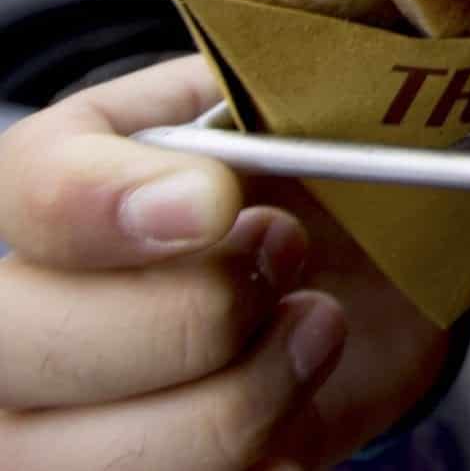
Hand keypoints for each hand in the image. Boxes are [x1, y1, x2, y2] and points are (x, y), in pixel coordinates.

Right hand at [0, 56, 450, 468]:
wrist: (375, 286)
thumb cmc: (321, 189)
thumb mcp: (306, 113)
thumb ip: (268, 93)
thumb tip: (256, 104)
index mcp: (58, 186)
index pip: (31, 191)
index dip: (107, 203)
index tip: (214, 202)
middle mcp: (23, 309)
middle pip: (27, 339)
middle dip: (188, 316)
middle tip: (284, 263)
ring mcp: (51, 424)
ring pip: (84, 456)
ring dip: (236, 402)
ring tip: (310, 332)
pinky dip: (262, 462)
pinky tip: (295, 414)